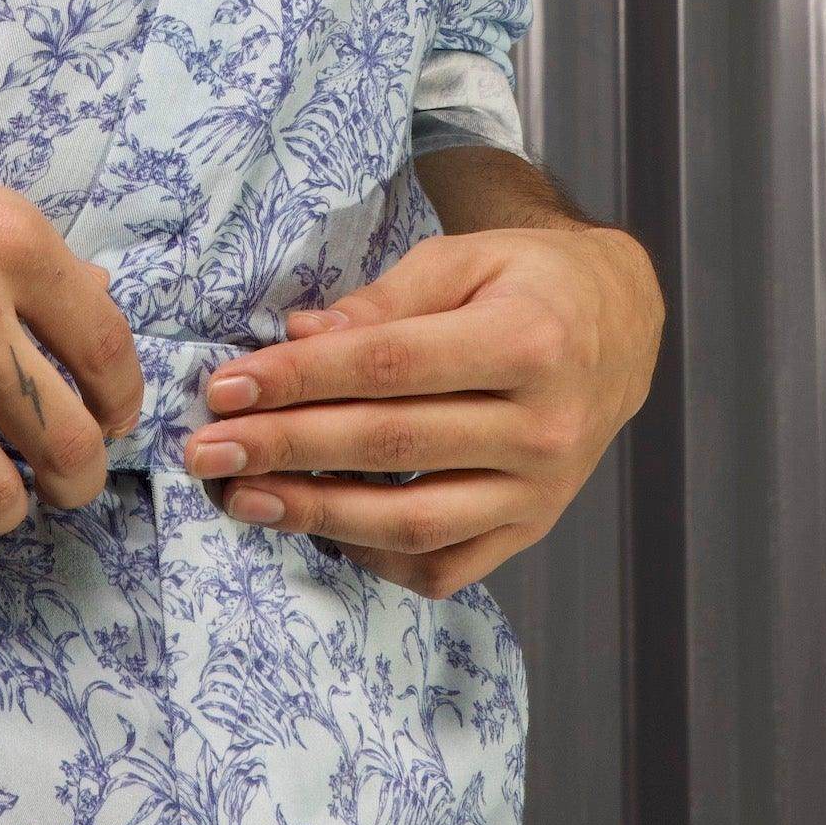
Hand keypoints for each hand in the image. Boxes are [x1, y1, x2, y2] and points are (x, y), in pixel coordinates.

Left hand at [177, 215, 661, 593]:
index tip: (227, 387)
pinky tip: (319, 526)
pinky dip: (374, 555)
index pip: (389, 366)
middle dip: (285, 448)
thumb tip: (299, 335)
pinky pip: (444, 565)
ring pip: (414, 521)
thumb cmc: (527, 282)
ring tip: (244, 497)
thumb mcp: (464, 259)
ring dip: (316, 514)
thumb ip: (383, 300)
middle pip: (391, 444)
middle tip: (208, 450)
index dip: (300, 379)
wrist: (618, 327)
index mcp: (528, 341)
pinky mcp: (531, 528)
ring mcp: (542, 490)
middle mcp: (544, 425)